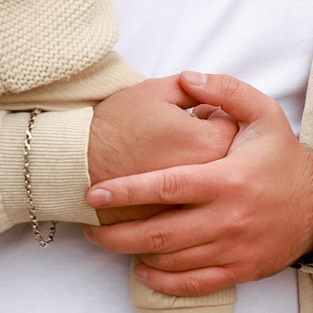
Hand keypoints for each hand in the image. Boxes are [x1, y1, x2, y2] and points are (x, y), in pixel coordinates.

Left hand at [84, 73, 312, 296]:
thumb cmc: (285, 159)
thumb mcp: (265, 115)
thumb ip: (226, 92)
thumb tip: (188, 78)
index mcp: (227, 180)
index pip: (165, 188)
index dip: (126, 191)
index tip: (94, 192)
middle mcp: (227, 218)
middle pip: (158, 233)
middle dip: (116, 234)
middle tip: (92, 227)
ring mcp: (232, 249)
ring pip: (171, 260)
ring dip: (134, 255)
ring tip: (112, 243)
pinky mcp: (239, 270)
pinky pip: (193, 284)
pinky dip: (163, 282)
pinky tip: (144, 271)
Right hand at [86, 78, 238, 222]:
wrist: (78, 161)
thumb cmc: (118, 122)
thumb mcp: (159, 90)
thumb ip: (197, 88)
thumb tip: (214, 95)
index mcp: (210, 144)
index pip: (234, 126)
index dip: (214, 115)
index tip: (198, 114)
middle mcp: (208, 181)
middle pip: (231, 161)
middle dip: (215, 146)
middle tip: (188, 137)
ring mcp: (192, 207)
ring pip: (215, 191)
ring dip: (205, 176)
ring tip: (178, 162)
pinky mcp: (173, 225)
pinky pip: (194, 213)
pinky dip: (187, 200)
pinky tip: (167, 187)